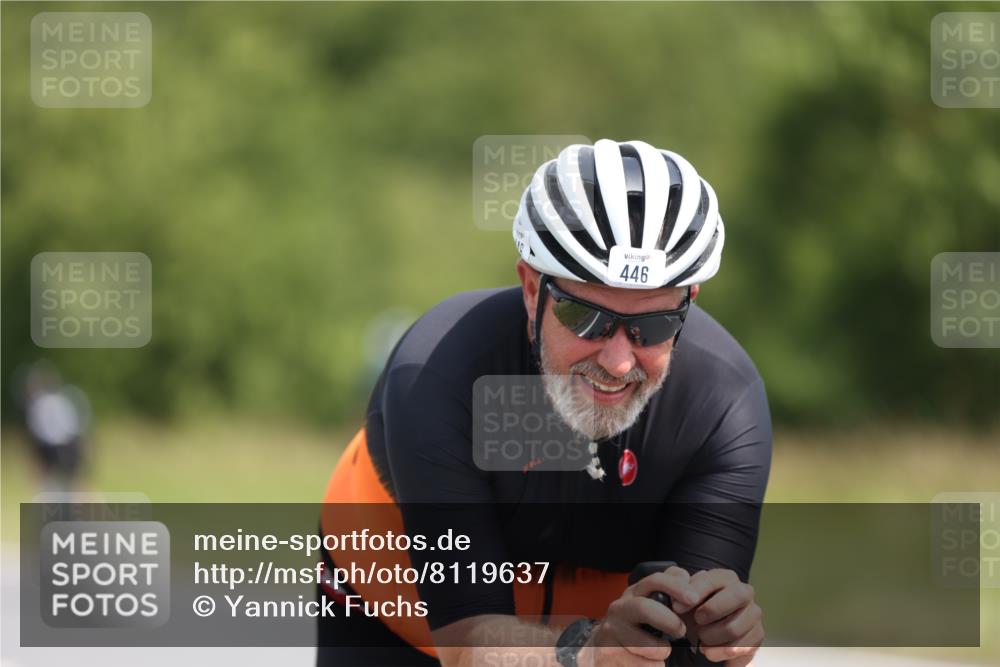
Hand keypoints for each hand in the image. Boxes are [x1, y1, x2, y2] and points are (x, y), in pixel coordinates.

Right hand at [579, 565, 700, 665]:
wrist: (604, 647)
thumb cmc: (637, 626)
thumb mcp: (652, 604)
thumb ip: (673, 591)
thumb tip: (696, 581)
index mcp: (634, 593)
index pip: (654, 580)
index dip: (675, 587)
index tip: (694, 599)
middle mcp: (620, 608)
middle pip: (644, 608)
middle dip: (669, 621)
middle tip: (681, 632)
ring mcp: (610, 630)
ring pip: (645, 644)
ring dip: (662, 652)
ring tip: (662, 653)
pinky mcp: (606, 653)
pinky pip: (639, 665)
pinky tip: (649, 663)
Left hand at [670, 568, 762, 665]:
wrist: (702, 632)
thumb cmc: (691, 609)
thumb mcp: (680, 594)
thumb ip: (676, 584)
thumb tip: (680, 587)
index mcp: (726, 578)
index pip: (714, 580)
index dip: (695, 592)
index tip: (677, 608)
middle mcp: (745, 592)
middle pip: (736, 597)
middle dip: (711, 611)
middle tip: (695, 622)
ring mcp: (753, 614)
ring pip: (734, 628)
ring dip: (711, 638)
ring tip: (700, 641)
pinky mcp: (757, 635)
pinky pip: (741, 648)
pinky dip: (721, 653)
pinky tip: (710, 652)